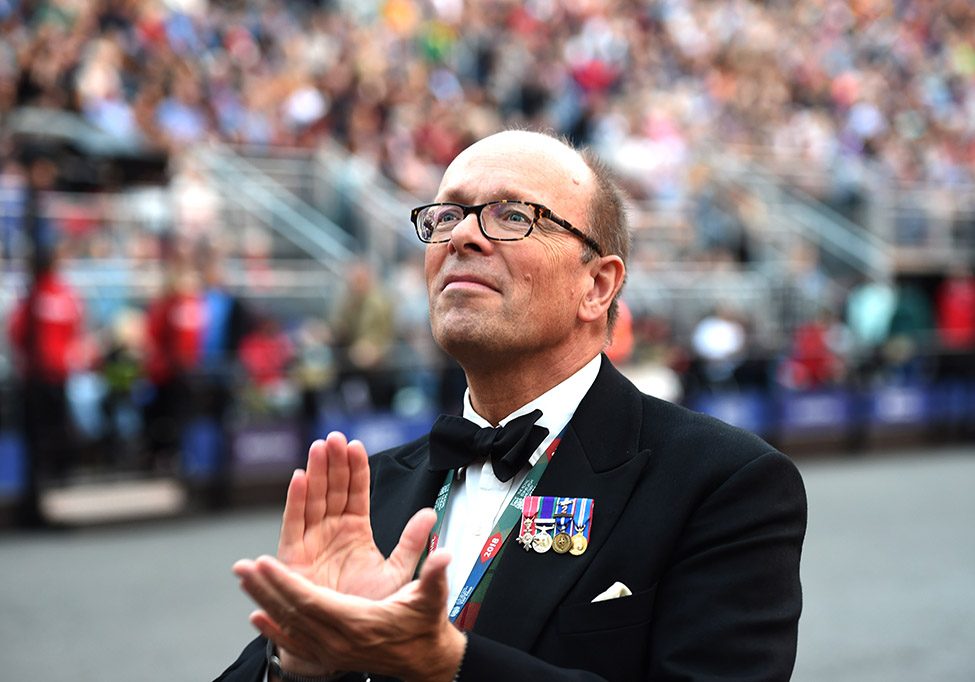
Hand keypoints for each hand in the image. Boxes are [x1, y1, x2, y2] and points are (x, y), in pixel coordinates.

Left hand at [234, 550, 465, 681]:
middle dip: (265, 588)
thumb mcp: (432, 598)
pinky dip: (274, 631)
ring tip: (244, 581)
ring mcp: (332, 651)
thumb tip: (443, 556)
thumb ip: (435, 575)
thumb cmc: (424, 626)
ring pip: (289, 625)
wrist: (424, 660)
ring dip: (263, 602)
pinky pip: (295, 643)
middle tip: (242, 567)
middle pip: (293, 612)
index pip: (312, 601)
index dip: (286, 583)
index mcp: (358, 622)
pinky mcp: (330, 656)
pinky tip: (257, 619)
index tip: (266, 564)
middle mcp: (339, 640)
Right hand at [276, 433, 435, 596]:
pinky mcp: (294, 556)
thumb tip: (430, 514)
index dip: (356, 469)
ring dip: (315, 472)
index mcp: (356, 531)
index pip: (356, 493)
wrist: (346, 639)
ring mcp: (312, 541)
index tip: (356, 445)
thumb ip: (412, 542)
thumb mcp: (397, 572)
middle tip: (335, 438)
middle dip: (333, 462)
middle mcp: (332, 531)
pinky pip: (294, 523)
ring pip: (313, 499)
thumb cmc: (369, 608)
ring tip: (320, 448)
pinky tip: (300, 477)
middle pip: (332, 489)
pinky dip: (295, 500)